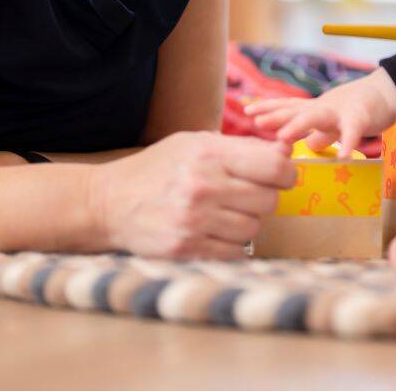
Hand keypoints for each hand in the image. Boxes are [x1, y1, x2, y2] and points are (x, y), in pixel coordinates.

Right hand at [89, 132, 296, 259]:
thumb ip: (241, 147)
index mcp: (208, 154)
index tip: (280, 176)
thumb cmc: (159, 168)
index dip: (286, 173)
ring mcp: (193, 221)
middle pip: (269, 200)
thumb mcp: (195, 143)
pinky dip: (230, 245)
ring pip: (253, 228)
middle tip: (243, 196)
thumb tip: (288, 152)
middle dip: (263, 198)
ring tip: (223, 213)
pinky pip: (235, 252)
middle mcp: (202, 186)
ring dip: (246, 223)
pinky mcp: (185, 249)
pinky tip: (212, 232)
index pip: (274, 166)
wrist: (107, 203)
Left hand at [245, 69, 395, 156]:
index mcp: (317, 109)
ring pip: (317, 116)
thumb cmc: (360, 108)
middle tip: (255, 121)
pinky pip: (353, 131)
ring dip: (299, 125)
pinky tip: (342, 155)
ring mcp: (341, 110)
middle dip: (276, 116)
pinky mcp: (361, 116)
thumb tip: (307, 145)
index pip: (289, 106)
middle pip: (297, 110)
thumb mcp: (336, 122)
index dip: (269, 108)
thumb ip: (321, 133)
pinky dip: (348, 142)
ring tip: (282, 137)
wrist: (388, 92)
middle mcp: (325, 107)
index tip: (248, 110)